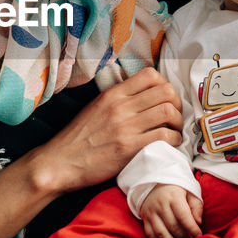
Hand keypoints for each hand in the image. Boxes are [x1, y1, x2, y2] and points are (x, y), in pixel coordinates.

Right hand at [30, 68, 181, 193]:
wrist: (60, 163)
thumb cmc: (78, 139)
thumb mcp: (96, 108)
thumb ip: (118, 99)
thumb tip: (142, 96)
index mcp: (113, 94)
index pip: (151, 75)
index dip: (165, 85)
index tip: (166, 99)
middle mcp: (121, 106)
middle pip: (166, 92)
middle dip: (177, 104)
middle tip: (175, 116)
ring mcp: (125, 126)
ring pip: (168, 112)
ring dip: (178, 122)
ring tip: (174, 131)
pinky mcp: (129, 148)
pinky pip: (164, 136)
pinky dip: (174, 140)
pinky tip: (170, 144)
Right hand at [140, 184, 202, 237]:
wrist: (154, 184)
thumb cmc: (177, 190)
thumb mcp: (190, 192)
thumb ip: (196, 206)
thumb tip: (198, 223)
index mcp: (173, 196)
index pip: (183, 215)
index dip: (192, 228)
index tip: (200, 237)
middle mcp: (160, 205)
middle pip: (173, 226)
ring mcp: (151, 214)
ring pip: (161, 234)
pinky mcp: (145, 221)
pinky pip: (151, 237)